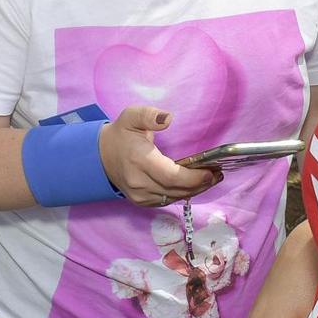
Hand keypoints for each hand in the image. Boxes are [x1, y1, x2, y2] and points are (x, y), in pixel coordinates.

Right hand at [99, 105, 221, 206]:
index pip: (171, 176)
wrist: (101, 156)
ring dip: (195, 190)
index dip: (194, 178)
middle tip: (217, 174)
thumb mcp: (131, 116)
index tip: (211, 171)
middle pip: (176, 190)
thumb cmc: (121, 134)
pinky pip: (167, 200)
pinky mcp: (141, 202)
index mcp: (139, 160)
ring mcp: (140, 195)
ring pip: (174, 198)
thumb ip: (149, 115)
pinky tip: (195, 185)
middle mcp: (139, 182)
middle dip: (200, 184)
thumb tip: (168, 118)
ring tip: (211, 179)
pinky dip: (183, 194)